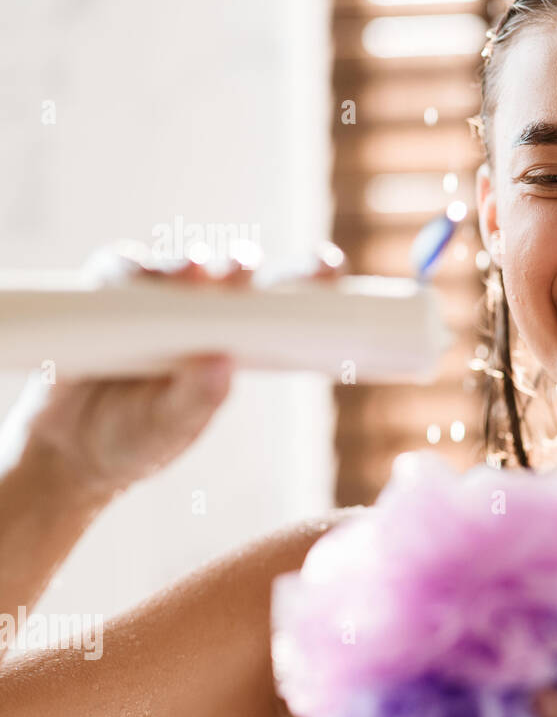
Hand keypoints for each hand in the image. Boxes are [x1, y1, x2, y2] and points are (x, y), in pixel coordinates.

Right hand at [16, 240, 349, 497]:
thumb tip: (221, 364)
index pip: (275, 308)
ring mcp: (151, 304)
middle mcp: (196, 316)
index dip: (304, 283)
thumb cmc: (136, 441)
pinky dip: (128, 270)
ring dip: (185, 266)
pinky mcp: (103, 298)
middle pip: (230, 278)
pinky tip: (136, 275)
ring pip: (175, 269)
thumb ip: (195, 399)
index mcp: (230, 344)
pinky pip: (115, 272)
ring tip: (195, 270)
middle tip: (246, 264)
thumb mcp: (170, 428)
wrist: (67, 451)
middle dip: (244, 267)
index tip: (329, 266)